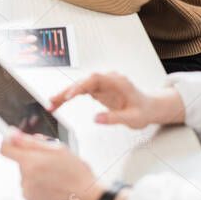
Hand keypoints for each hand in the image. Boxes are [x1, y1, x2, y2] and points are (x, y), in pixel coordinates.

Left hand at [0, 130, 103, 199]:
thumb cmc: (78, 176)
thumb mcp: (59, 149)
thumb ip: (32, 141)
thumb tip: (15, 134)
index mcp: (32, 162)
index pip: (5, 149)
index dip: (9, 142)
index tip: (14, 141)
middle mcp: (26, 178)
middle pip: (20, 161)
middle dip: (31, 158)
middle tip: (50, 162)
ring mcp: (28, 192)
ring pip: (26, 174)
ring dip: (36, 173)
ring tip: (54, 176)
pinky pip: (30, 188)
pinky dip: (38, 185)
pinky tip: (52, 186)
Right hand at [49, 72, 184, 128]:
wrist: (149, 107)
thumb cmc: (143, 111)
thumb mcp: (133, 118)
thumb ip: (115, 118)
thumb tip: (96, 119)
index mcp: (117, 82)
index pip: (94, 80)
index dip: (80, 86)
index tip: (69, 96)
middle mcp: (108, 80)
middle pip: (83, 82)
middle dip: (66, 91)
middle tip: (52, 102)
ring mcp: (102, 84)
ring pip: (79, 86)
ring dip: (64, 94)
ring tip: (51, 105)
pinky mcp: (98, 90)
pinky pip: (81, 92)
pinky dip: (70, 97)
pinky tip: (59, 103)